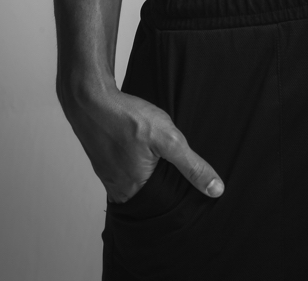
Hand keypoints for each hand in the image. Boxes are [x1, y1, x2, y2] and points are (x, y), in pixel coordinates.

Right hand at [60, 81, 223, 202]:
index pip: (163, 208)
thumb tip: (216, 189)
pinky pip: (125, 171)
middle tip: (177, 170)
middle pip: (150, 197)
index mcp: (134, 192)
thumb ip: (192, 166)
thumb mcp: (168, 139)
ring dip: (150, 174)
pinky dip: (136, 164)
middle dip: (165, 186)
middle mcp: (118, 190)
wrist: (91, 99)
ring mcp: (108, 177)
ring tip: (162, 160)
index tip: (191, 190)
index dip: (178, 198)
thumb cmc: (127, 117)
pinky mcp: (103, 163)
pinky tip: (142, 150)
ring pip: (137, 183)